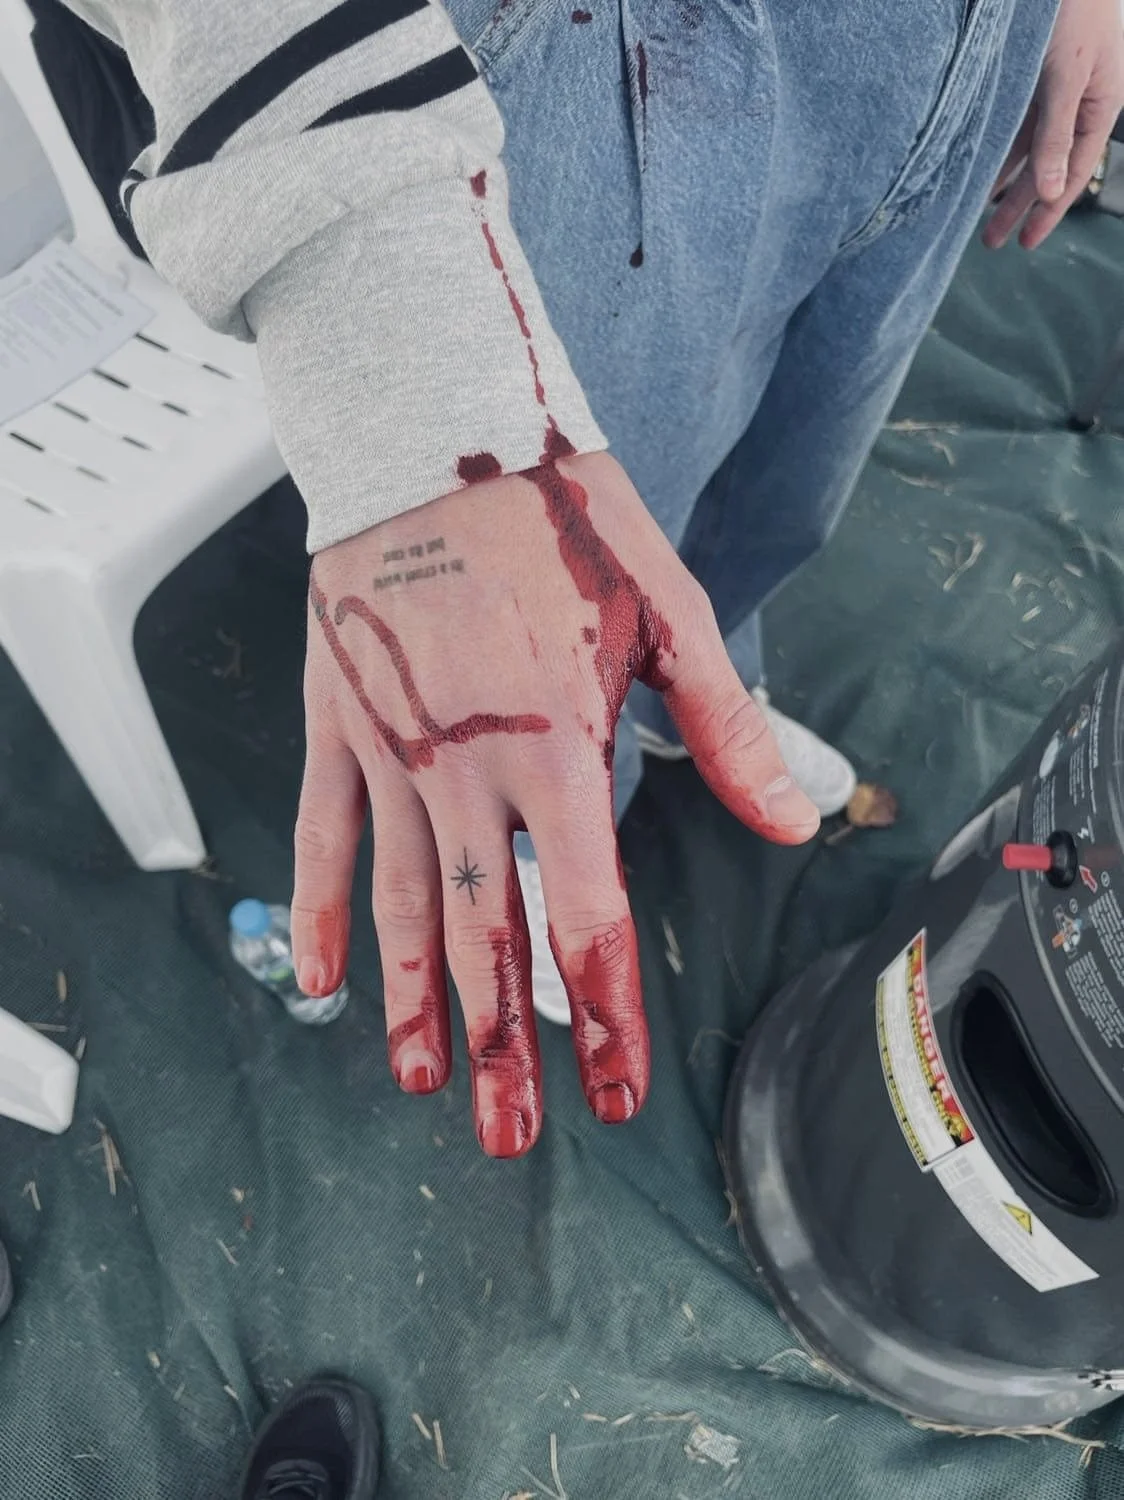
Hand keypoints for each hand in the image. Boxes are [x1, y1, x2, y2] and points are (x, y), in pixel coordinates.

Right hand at [288, 445, 818, 1158]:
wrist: (433, 432)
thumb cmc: (558, 514)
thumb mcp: (667, 608)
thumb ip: (726, 724)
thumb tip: (795, 820)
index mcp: (557, 740)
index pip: (584, 908)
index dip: (601, 1009)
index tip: (611, 1091)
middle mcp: (468, 764)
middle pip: (487, 932)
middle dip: (505, 1043)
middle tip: (512, 1137)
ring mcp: (392, 748)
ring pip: (403, 900)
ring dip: (414, 1000)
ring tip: (423, 1081)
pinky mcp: (340, 721)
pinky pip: (325, 830)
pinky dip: (321, 905)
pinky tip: (317, 977)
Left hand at [984, 0, 1123, 250]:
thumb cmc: (1074, 7)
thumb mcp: (1066, 77)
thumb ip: (1057, 135)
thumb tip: (1051, 193)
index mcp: (1101, 104)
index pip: (1074, 172)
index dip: (1049, 210)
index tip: (1026, 242)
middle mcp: (1079, 100)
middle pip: (1047, 165)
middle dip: (1019, 204)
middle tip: (991, 240)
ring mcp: (1053, 88)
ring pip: (1027, 146)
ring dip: (1004, 179)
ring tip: (980, 212)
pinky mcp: (1029, 73)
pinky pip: (1014, 120)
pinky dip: (998, 146)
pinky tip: (980, 168)